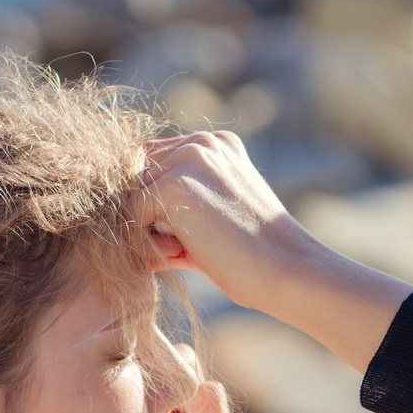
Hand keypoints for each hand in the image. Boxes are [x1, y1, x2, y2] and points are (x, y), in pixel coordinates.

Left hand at [137, 131, 315, 313]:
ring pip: (133, 193)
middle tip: (179, 250)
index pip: (158, 163)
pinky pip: (132, 213)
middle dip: (149, 215)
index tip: (181, 241)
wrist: (287, 270)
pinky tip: (178, 256)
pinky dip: (145, 242)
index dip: (160, 204)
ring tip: (179, 253)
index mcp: (218, 145)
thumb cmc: (256, 257)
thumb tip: (124, 219)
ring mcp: (189, 158)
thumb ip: (179, 209)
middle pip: (141, 175)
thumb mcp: (218, 219)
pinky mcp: (175, 184)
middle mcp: (203, 142)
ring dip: (146, 228)